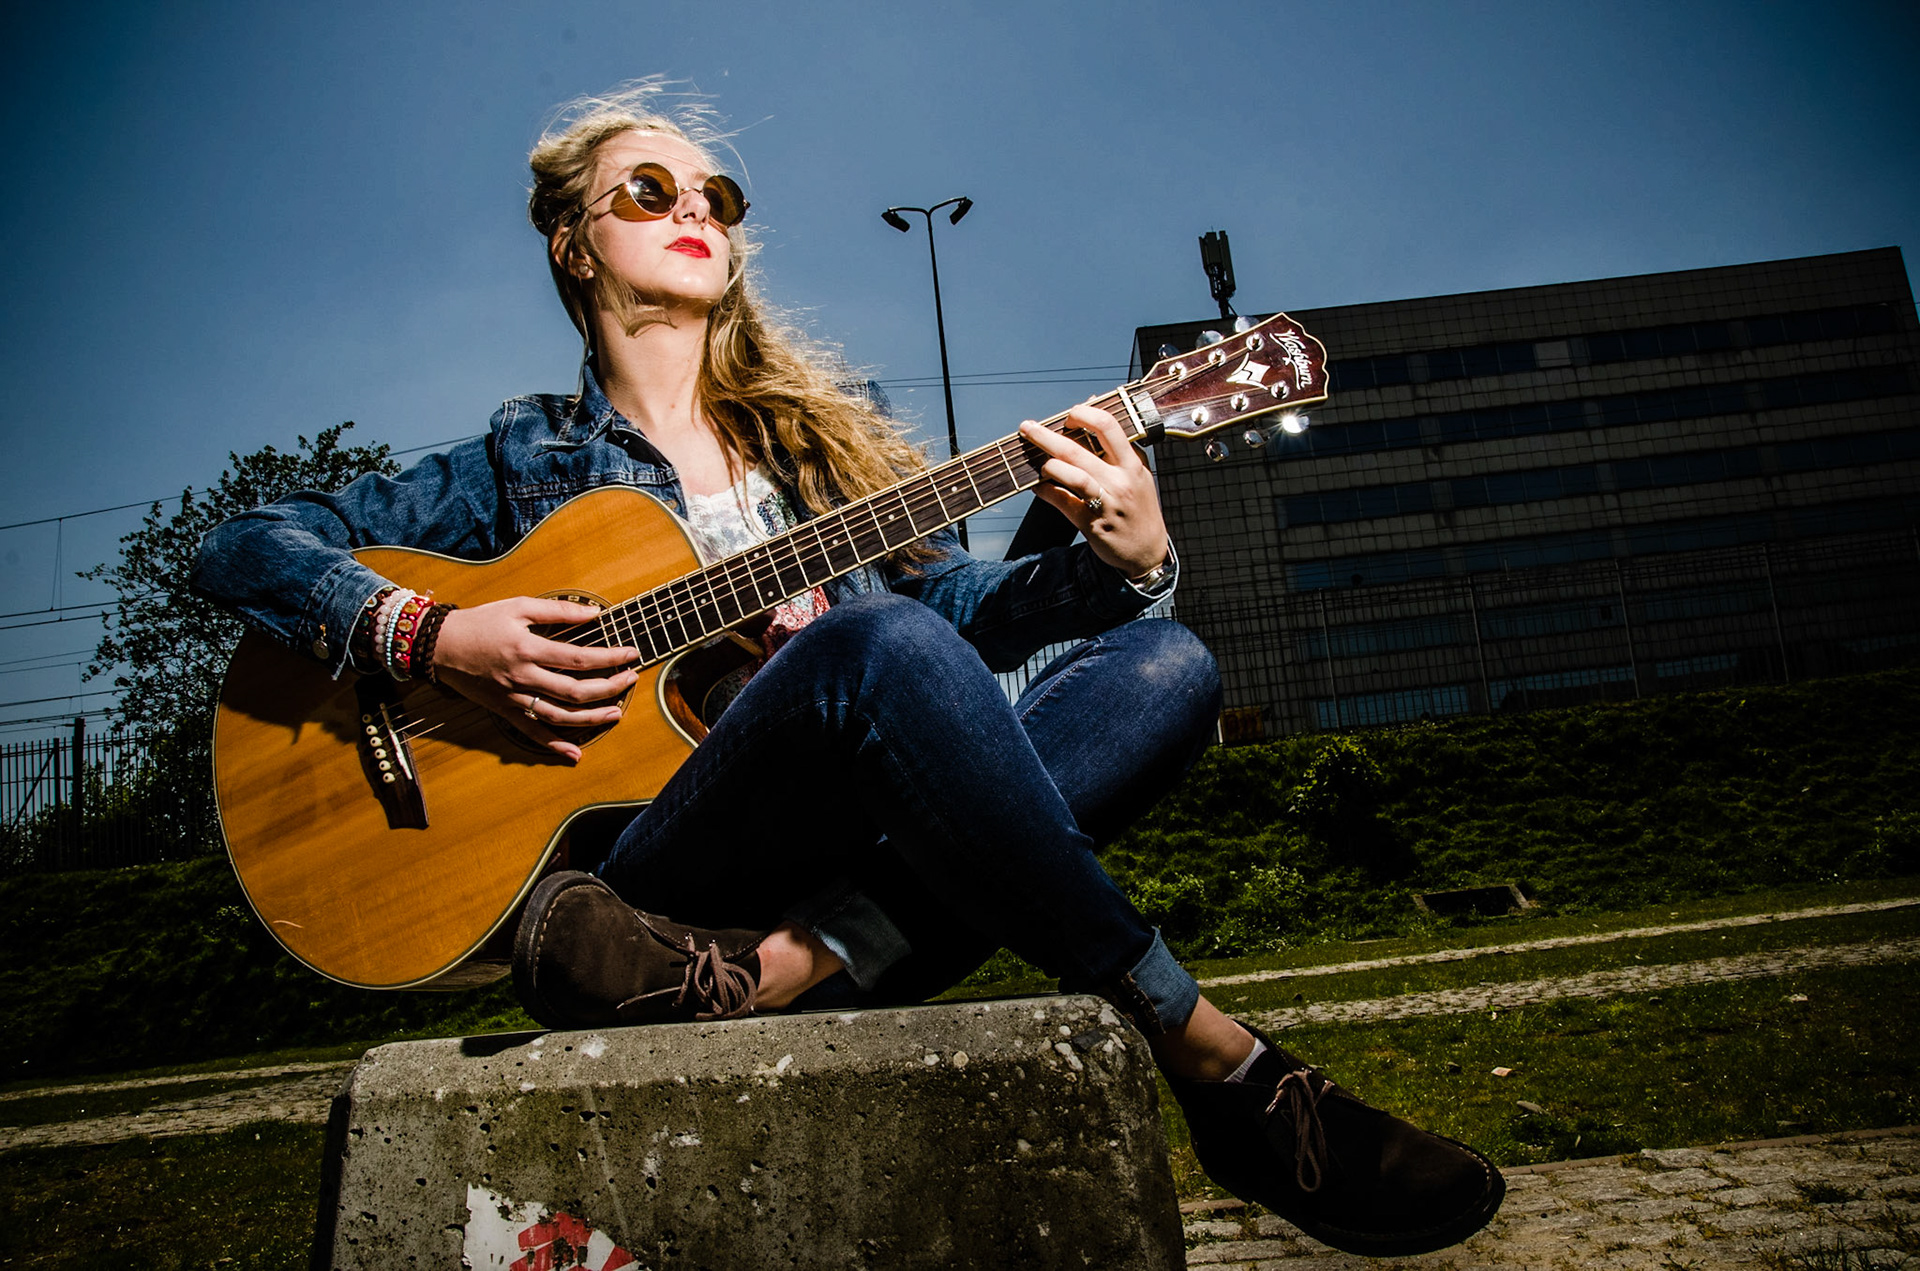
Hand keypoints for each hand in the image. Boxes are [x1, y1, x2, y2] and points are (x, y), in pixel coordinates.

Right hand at [431, 597, 639, 762]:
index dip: (611, 658)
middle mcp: (523, 677)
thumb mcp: (518, 606)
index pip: (580, 658)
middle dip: (610, 688)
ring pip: (560, 716)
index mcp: (529, 648)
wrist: (439, 645)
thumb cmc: (480, 622)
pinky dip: (554, 745)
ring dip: (592, 718)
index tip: (631, 654)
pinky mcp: (504, 710)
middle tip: (631, 680)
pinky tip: (575, 753)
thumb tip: (593, 613)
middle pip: (576, 691)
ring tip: (617, 713)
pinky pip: (532, 732)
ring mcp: (513, 697)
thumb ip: (557, 610)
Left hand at [1020, 405, 1170, 578]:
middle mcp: (1120, 482)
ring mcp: (1106, 504)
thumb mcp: (1138, 474)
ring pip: (1073, 476)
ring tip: (1037, 462)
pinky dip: (1046, 491)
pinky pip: (1063, 503)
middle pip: (1079, 450)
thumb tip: (1093, 408)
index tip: (1069, 415)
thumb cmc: (1138, 508)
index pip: (1108, 426)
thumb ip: (1118, 447)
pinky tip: (1036, 486)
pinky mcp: (1091, 525)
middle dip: (1047, 436)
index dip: (1083, 415)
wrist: (1147, 552)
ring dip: (1048, 465)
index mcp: (1132, 464)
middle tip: (1027, 427)